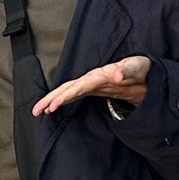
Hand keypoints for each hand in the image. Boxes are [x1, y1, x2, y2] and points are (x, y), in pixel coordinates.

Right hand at [32, 55, 150, 115]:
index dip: (64, 96)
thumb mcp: (137, 68)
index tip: (53, 105)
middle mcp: (91, 79)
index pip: (77, 86)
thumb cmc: (140, 68)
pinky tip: (53, 108)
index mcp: (99, 75)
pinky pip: (73, 95)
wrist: (143, 71)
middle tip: (36, 110)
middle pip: (66, 88)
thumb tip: (116, 74)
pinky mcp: (92, 89)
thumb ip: (127, 70)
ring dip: (52, 100)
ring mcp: (91, 84)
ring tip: (38, 111)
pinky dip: (61, 101)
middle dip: (49, 99)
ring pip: (66, 91)